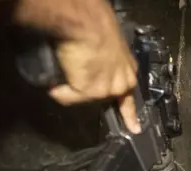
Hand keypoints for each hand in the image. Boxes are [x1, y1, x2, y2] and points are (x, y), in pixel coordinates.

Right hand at [13, 0, 140, 133]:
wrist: (86, 22)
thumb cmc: (95, 22)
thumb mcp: (110, 43)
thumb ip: (107, 58)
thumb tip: (93, 59)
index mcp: (129, 69)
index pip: (130, 96)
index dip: (130, 114)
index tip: (135, 129)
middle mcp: (122, 83)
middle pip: (102, 97)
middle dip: (86, 90)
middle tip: (76, 76)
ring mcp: (107, 89)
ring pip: (82, 96)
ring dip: (69, 86)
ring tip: (66, 64)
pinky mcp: (89, 91)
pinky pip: (66, 96)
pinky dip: (57, 89)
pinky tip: (56, 77)